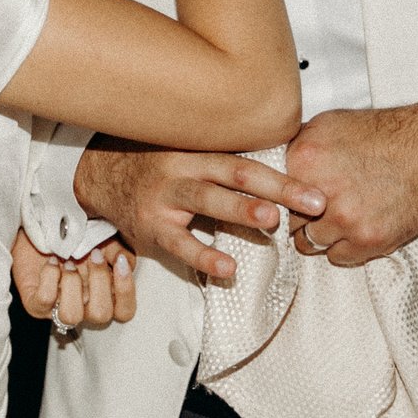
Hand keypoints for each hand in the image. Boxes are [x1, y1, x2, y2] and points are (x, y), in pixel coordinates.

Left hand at [12, 230, 134, 329]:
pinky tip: (52, 261)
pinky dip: (50, 277)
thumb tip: (124, 260)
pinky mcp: (35, 304)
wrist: (39, 227)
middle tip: (93, 254)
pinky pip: (45, 301)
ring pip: (71, 316)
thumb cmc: (74, 238)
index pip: (124, 312)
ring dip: (72, 285)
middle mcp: (84, 307)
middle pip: (100, 315)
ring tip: (69, 263)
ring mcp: (59, 308)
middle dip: (98, 282)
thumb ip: (119, 250)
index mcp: (104, 295)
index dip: (125, 290)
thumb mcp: (102, 239)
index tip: (119, 261)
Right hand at [74, 139, 325, 282]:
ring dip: (241, 209)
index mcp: (199, 149)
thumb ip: (223, 162)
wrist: (98, 175)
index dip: (285, 173)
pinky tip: (228, 268)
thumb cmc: (153, 165)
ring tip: (271, 221)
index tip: (319, 188)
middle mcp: (184, 168)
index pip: (249, 159)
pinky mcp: (151, 226)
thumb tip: (282, 174)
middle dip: (278, 188)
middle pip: (236, 173)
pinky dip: (204, 256)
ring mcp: (165, 197)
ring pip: (207, 199)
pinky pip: (180, 243)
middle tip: (313, 201)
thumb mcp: (186, 152)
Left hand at [286, 104, 417, 265]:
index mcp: (304, 161)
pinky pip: (338, 257)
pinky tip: (353, 228)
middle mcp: (320, 194)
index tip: (288, 197)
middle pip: (288, 220)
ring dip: (319, 233)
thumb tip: (274, 168)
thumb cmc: (383, 135)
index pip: (271, 193)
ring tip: (335, 218)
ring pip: (309, 243)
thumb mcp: (328, 125)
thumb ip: (296, 147)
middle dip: (299, 215)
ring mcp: (345, 221)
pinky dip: (343, 246)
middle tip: (316, 207)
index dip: (280, 195)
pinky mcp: (368, 241)